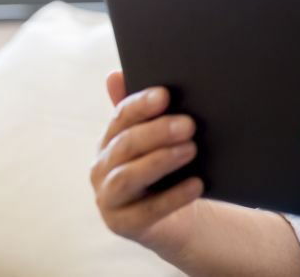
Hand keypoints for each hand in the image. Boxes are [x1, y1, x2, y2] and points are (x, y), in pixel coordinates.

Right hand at [90, 71, 206, 256]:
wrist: (175, 218)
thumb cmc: (168, 170)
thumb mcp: (161, 139)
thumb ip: (145, 110)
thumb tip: (116, 73)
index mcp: (111, 139)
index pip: (121, 117)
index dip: (141, 104)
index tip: (166, 94)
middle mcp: (103, 167)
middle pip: (125, 144)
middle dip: (157, 132)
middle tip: (189, 124)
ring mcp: (108, 198)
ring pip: (128, 176)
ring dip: (160, 160)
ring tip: (191, 149)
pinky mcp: (121, 225)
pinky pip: (146, 211)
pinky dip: (172, 197)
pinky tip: (196, 184)